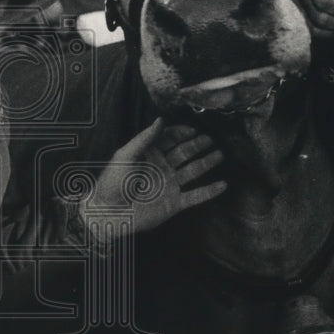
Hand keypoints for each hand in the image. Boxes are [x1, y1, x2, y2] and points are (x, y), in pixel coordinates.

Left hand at [89, 118, 225, 239]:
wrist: (110, 213)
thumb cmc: (113, 182)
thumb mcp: (126, 155)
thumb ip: (145, 138)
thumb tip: (161, 120)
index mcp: (150, 155)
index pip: (169, 139)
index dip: (182, 133)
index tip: (194, 129)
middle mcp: (162, 168)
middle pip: (184, 152)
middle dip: (198, 145)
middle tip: (211, 140)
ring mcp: (169, 185)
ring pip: (193, 171)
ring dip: (206, 163)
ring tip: (220, 155)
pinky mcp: (174, 203)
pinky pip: (195, 196)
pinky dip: (209, 191)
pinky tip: (223, 185)